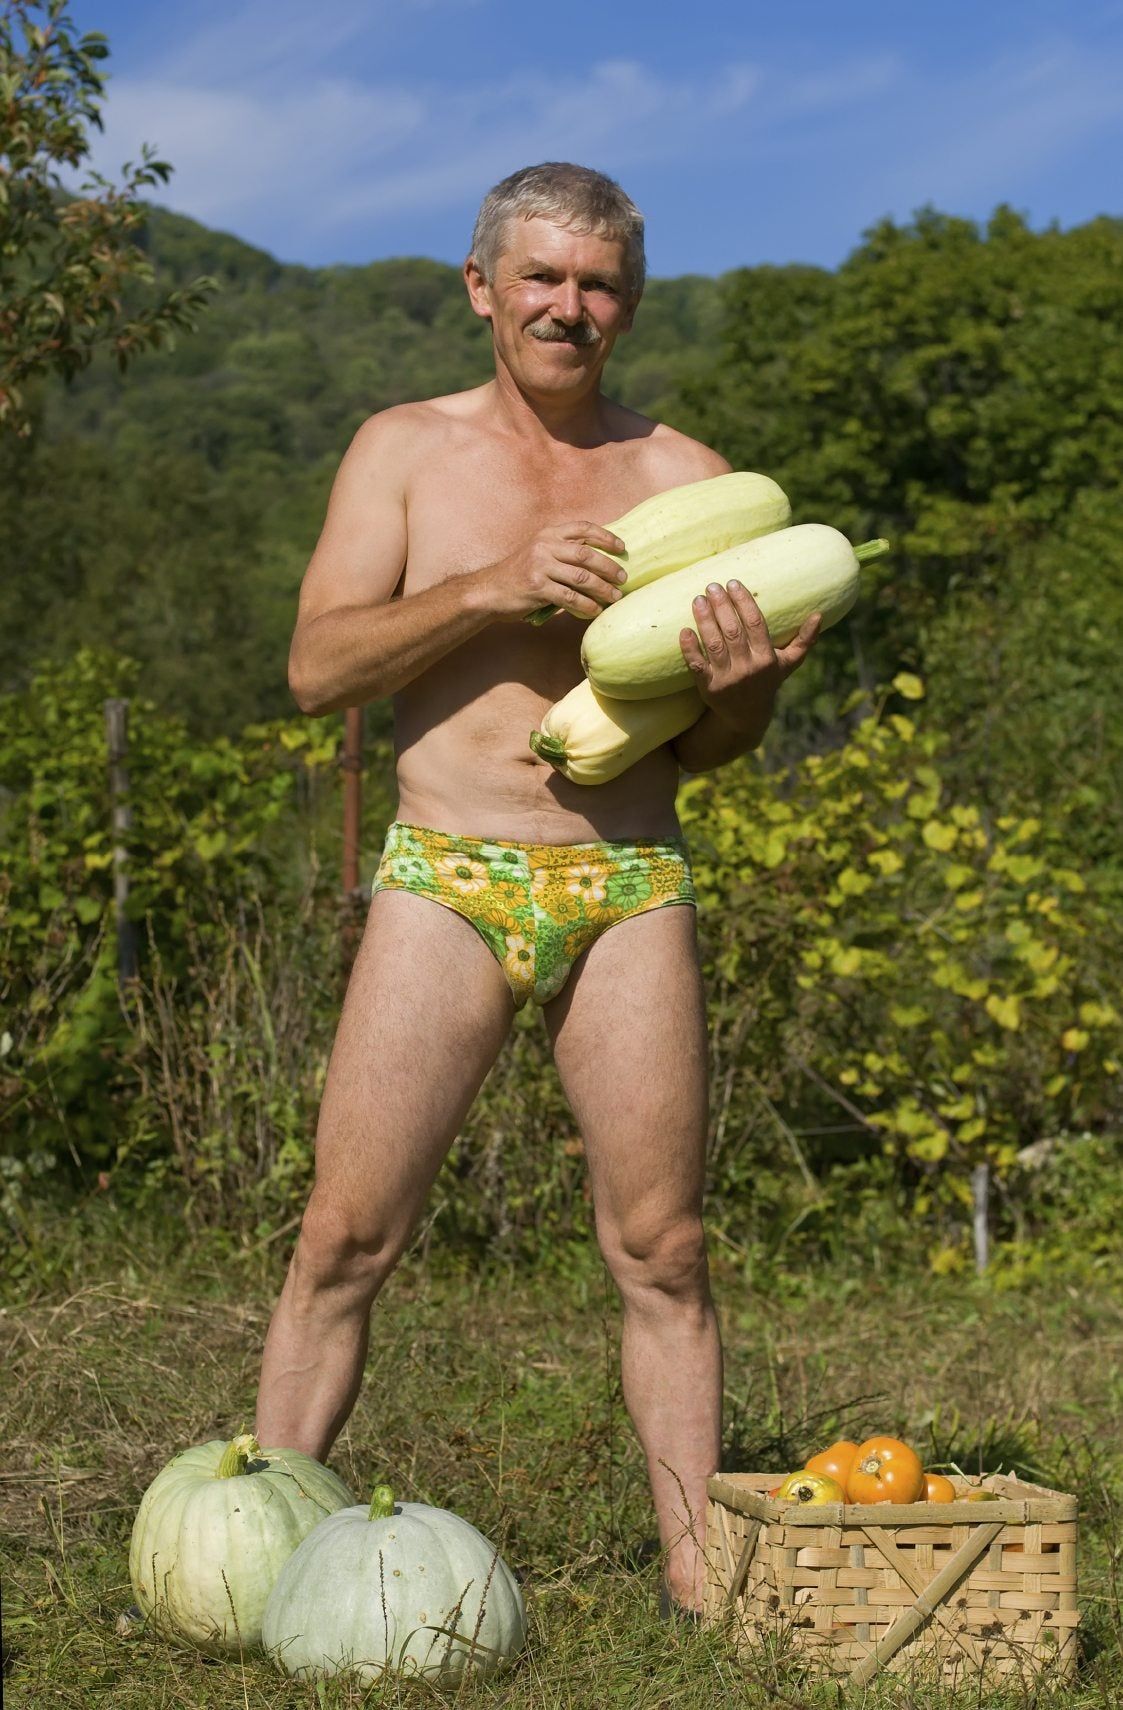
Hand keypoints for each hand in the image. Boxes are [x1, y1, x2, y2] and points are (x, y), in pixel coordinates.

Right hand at [477, 521, 627, 620]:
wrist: (489, 591)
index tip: (621, 547)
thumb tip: (597, 562)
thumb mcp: (538, 553)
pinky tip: (595, 611)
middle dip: (609, 567)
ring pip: (582, 577)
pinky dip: (586, 606)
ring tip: (615, 597)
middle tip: (623, 578)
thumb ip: (562, 552)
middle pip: (587, 554)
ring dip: (603, 589)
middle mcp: (544, 546)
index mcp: (548, 534)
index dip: (606, 536)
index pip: (583, 528)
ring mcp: (540, 566)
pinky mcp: (538, 587)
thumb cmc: (518, 575)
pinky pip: (570, 597)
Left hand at [679, 579, 819, 745]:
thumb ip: (804, 640)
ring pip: (714, 644)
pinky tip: (684, 630)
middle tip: (712, 586)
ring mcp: (727, 678)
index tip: (733, 583)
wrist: (746, 716)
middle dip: (722, 606)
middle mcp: (747, 668)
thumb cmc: (767, 681)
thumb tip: (820, 614)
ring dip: (705, 620)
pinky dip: (690, 648)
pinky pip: (696, 665)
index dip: (744, 602)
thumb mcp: (788, 663)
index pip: (756, 624)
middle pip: (733, 631)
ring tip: (698, 600)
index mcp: (767, 659)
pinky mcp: (708, 687)